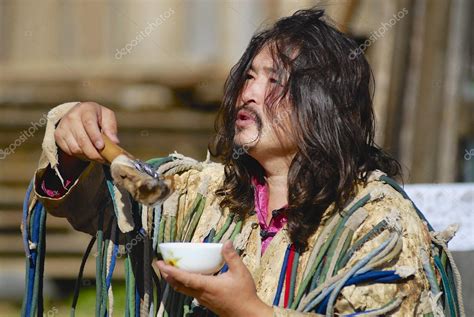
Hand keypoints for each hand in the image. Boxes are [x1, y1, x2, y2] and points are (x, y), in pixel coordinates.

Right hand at [54, 101, 118, 162]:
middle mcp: (71, 117)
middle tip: (104, 159)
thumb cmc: (97, 116)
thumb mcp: (107, 117)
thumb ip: (111, 128)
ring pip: (75, 148)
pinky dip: (80, 156)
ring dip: (88, 156)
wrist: (79, 114)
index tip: (101, 146)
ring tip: (97, 156)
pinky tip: (87, 153)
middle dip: (94, 152)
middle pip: (82, 139)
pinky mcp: (58, 136)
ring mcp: (63, 126)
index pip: (89, 124)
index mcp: (86, 109)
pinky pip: (70, 151)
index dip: (95, 136)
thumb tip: (114, 142)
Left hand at [153, 241, 272, 316]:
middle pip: (179, 285)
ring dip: (175, 281)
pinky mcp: (207, 302)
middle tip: (161, 265)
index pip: (184, 278)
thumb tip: (226, 242)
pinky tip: (189, 279)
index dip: (171, 271)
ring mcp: (203, 300)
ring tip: (171, 271)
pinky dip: (184, 284)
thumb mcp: (240, 272)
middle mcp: (202, 294)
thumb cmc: (244, 295)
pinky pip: (191, 293)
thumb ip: (232, 257)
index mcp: (207, 286)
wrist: (247, 314)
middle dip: (168, 275)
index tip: (160, 264)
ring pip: (184, 290)